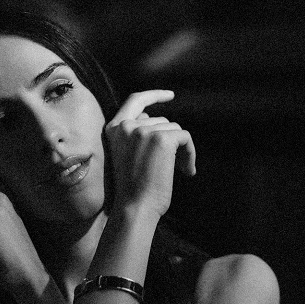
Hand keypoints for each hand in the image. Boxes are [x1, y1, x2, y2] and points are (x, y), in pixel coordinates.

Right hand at [105, 90, 195, 219]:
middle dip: (172, 141)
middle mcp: (127, 126)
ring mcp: (144, 130)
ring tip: (178, 171)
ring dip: (181, 150)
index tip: (170, 96)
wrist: (134, 208)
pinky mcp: (161, 138)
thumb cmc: (132, 189)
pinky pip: (185, 138)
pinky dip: (190, 154)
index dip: (154, 95)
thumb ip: (136, 134)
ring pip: (174, 130)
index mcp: (114, 129)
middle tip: (175, 165)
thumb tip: (153, 119)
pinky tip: (187, 172)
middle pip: (161, 121)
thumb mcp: (125, 155)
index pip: (135, 100)